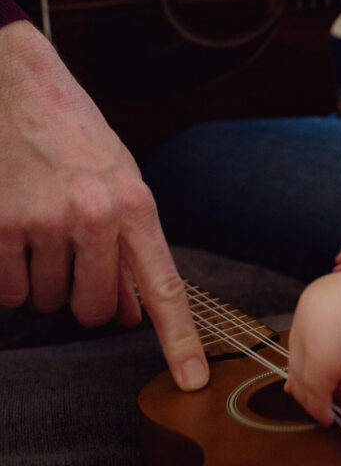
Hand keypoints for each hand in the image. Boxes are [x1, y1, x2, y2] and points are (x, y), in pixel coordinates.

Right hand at [0, 20, 207, 390]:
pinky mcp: (2, 227)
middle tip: (75, 255)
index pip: (162, 286)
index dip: (178, 339)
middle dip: (84, 297)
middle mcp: (95, 216)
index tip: (192, 379)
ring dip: (45, 279)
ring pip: (48, 301)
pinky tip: (18, 232)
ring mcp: (45, 222)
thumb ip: (128, 247)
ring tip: (45, 228)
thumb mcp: (120, 182)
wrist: (25, 91)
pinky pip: (9, 291)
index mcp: (135, 204)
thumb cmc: (78, 137)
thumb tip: (125, 314)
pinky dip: (12, 276)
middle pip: (92, 310)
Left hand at [286, 267, 340, 423]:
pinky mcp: (322, 356)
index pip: (301, 338)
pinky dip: (320, 406)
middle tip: (319, 404)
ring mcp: (312, 334)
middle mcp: (308, 313)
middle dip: (309, 385)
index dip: (302, 364)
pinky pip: (316, 389)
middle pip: (299, 358)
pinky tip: (327, 415)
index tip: (298, 384)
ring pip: (303, 374)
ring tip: (328, 411)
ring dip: (317, 397)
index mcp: (316, 297)